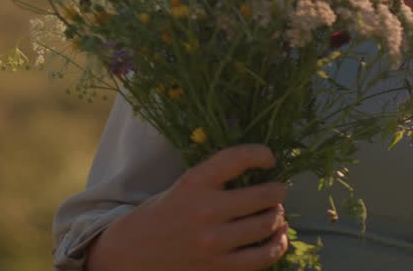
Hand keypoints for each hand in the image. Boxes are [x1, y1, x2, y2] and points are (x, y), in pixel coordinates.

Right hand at [87, 144, 288, 270]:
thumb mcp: (185, 185)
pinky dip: (278, 244)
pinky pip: (263, 257)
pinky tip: (279, 236)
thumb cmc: (165, 212)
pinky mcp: (218, 267)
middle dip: (278, 190)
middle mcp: (205, 210)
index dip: (262, 154)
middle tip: (277, 190)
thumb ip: (219, 179)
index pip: (238, 158)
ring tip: (275, 213)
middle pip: (264, 195)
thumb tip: (265, 173)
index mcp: (194, 182)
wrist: (133, 252)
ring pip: (267, 224)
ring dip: (278, 216)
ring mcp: (213, 242)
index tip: (269, 158)